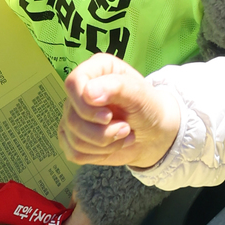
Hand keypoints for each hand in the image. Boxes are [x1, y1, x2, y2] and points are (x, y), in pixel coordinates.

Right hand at [59, 54, 181, 168]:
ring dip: (104, 143)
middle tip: (126, 128)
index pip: (73, 83)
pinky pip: (74, 153)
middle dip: (103, 131)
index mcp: (96, 69)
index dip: (86, 105)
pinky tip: (113, 145)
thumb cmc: (147, 107)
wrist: (152, 133)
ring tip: (124, 134)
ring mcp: (74, 115)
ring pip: (74, 138)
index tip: (108, 116)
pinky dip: (98, 154)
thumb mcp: (139, 94)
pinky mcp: (72, 138)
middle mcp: (81, 90)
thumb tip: (88, 93)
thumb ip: (116, 87)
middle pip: (72, 117)